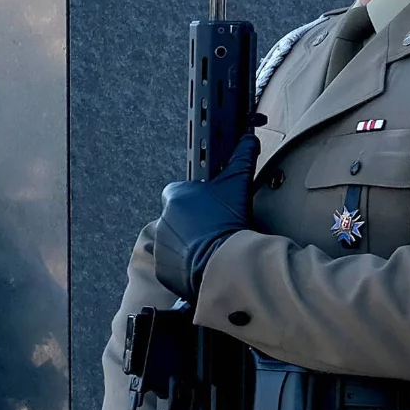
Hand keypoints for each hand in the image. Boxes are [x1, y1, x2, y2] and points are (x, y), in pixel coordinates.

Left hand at [153, 133, 260, 301]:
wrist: (221, 260)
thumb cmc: (227, 221)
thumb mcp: (237, 185)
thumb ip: (241, 159)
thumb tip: (249, 140)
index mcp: (175, 196)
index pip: (179, 192)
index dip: (196, 198)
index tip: (209, 206)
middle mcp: (162, 219)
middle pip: (178, 218)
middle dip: (193, 223)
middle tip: (214, 228)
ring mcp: (160, 246)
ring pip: (175, 241)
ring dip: (189, 243)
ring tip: (211, 246)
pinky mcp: (162, 269)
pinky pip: (172, 265)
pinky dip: (185, 265)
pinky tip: (203, 262)